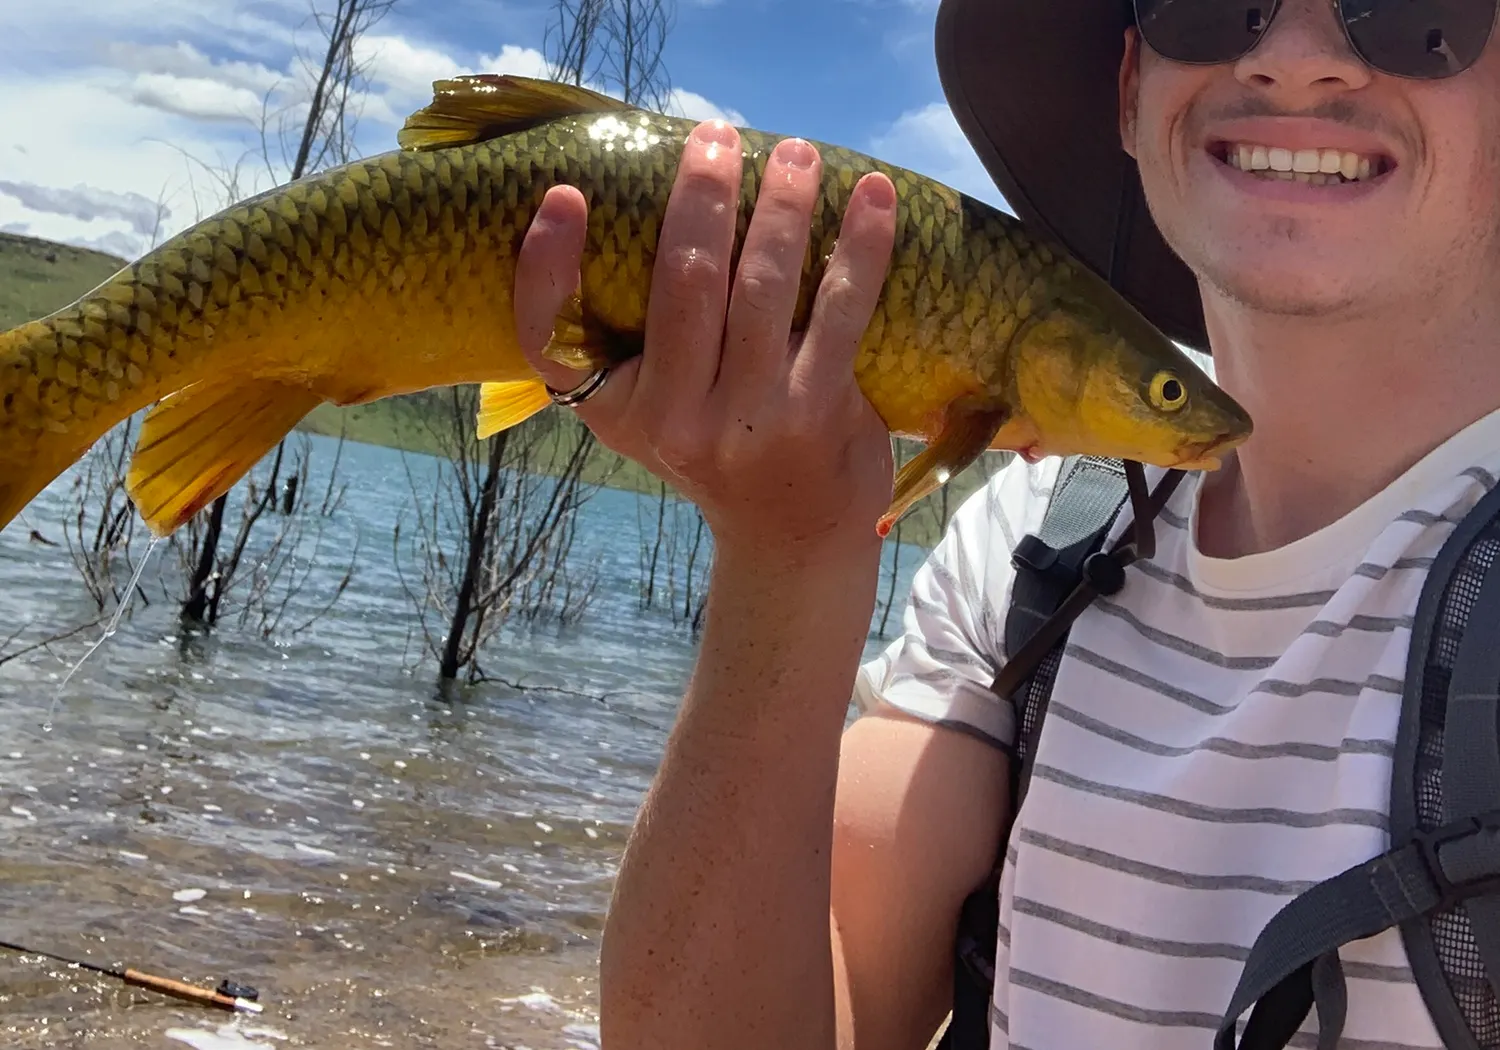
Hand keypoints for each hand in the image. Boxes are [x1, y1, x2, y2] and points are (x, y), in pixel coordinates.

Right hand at [512, 119, 898, 566]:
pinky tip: (872, 197)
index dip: (547, 264)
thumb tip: (636, 214)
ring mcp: (748, 418)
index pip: (554, 336)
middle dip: (700, 196)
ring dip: (781, 206)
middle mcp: (673, 418)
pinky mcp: (816, 412)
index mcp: (617, 409)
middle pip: (679, 283)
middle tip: (715, 137)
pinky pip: (838, 310)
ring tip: (794, 154)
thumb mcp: (647, 414)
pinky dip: (858, 246)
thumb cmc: (714, 452)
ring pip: (760, 286)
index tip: (564, 195)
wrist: (790, 537)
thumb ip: (629, 344)